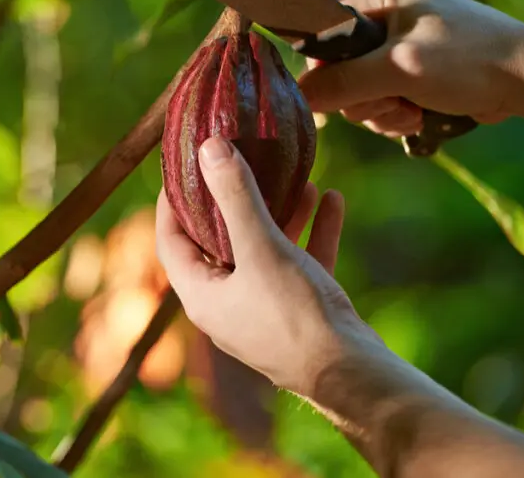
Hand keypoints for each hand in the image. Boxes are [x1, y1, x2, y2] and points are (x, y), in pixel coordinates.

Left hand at [155, 137, 379, 395]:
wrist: (352, 376)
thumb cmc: (295, 316)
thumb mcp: (262, 248)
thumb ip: (235, 197)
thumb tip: (208, 148)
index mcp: (202, 295)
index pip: (170, 239)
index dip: (172, 200)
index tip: (182, 165)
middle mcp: (227, 304)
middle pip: (219, 241)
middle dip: (234, 199)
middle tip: (239, 161)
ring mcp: (264, 310)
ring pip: (265, 250)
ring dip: (279, 213)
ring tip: (296, 176)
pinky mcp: (300, 312)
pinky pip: (300, 263)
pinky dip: (311, 232)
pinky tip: (331, 199)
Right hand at [297, 0, 523, 136]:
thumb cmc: (469, 60)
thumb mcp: (400, 69)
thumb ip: (343, 83)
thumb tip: (298, 97)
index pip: (318, 35)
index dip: (325, 73)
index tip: (350, 94)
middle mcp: (379, 11)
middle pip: (334, 69)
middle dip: (362, 97)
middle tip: (395, 102)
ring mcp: (392, 43)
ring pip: (354, 91)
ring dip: (379, 111)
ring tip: (412, 111)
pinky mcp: (405, 69)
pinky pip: (375, 99)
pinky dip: (392, 114)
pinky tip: (417, 115)